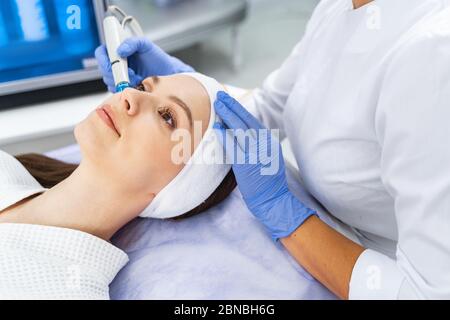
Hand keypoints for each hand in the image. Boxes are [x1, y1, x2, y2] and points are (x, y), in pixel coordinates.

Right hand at [95, 37, 193, 92]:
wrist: (166, 73)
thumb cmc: (155, 58)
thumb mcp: (145, 45)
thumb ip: (133, 43)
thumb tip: (120, 50)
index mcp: (117, 50)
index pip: (101, 53)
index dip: (103, 59)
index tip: (113, 64)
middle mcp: (116, 64)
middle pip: (103, 69)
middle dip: (114, 73)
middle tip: (129, 72)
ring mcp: (119, 77)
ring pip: (109, 81)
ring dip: (121, 81)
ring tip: (135, 77)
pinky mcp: (124, 87)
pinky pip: (117, 91)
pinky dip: (125, 89)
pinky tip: (135, 85)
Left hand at [214, 92, 316, 240]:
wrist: (273, 200)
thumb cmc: (269, 181)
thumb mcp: (270, 157)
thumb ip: (259, 144)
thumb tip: (242, 131)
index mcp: (269, 142)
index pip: (252, 121)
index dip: (239, 109)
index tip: (229, 100)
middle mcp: (264, 145)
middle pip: (246, 121)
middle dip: (232, 107)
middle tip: (219, 95)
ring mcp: (256, 154)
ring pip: (240, 131)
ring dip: (227, 116)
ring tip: (217, 105)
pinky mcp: (247, 165)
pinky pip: (234, 148)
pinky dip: (225, 137)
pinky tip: (217, 128)